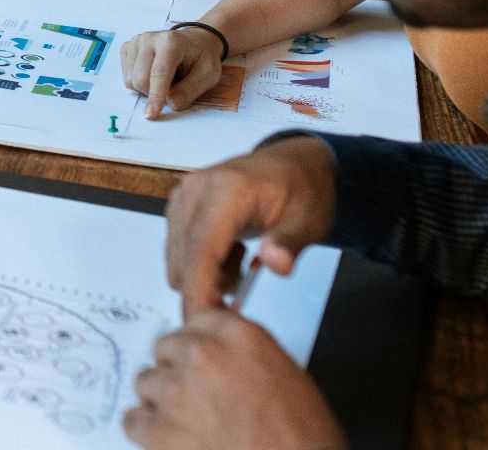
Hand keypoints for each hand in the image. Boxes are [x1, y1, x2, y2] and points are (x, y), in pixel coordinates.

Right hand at [121, 26, 228, 118]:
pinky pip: (126, 77)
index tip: (151, 114)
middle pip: (141, 79)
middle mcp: (149, 39)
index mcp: (171, 42)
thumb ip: (190, 90)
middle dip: (154, 94)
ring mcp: (135, 42)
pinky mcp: (127, 48)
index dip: (155, 95)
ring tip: (164, 79)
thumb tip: (171, 104)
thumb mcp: (208, 74)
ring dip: (146, 89)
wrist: (194, 41)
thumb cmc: (201, 57)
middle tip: (173, 88)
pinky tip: (151, 74)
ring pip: (130, 80)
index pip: (159, 73)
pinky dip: (138, 83)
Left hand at [124, 309, 345, 449]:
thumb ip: (242, 355)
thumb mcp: (285, 376)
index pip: (196, 321)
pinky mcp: (159, 429)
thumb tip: (219, 354)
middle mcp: (202, 354)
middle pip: (164, 348)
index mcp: (238, 336)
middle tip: (197, 400)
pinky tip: (173, 442)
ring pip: (146, 382)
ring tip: (190, 426)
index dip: (197, 344)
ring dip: (161, 402)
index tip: (200, 360)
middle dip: (176, 372)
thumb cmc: (302, 439)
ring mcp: (177, 390)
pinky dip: (147, 433)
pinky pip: (133, 420)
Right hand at [164, 136, 336, 318]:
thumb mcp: (309, 219)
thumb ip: (290, 243)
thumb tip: (277, 264)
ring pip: (178, 258)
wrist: (294, 164)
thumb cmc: (302, 190)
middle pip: (184, 257)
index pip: (202, 249)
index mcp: (228, 189)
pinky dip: (201, 264)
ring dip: (206, 275)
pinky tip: (231, 255)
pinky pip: (179, 249)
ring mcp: (183, 196)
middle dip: (206, 288)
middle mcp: (196, 189)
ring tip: (243, 264)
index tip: (201, 324)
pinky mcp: (179, 205)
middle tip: (243, 292)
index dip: (199, 290)